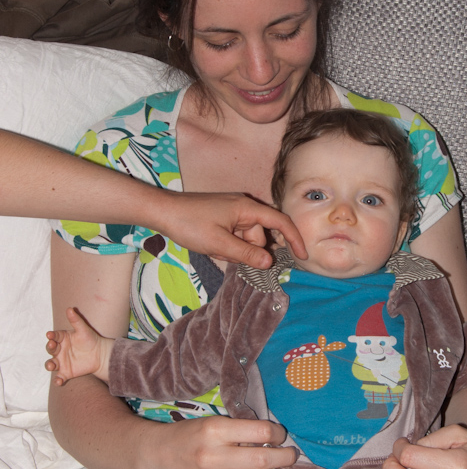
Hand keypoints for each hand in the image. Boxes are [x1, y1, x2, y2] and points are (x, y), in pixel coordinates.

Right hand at [46, 306, 112, 384]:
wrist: (100, 354)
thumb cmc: (90, 339)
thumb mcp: (83, 330)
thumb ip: (76, 320)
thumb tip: (69, 308)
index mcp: (62, 339)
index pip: (54, 336)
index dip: (51, 336)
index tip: (50, 335)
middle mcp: (59, 350)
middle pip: (50, 349)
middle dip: (50, 348)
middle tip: (52, 346)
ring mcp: (61, 361)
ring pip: (51, 364)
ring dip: (49, 365)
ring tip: (52, 365)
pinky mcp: (66, 372)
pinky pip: (59, 377)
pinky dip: (57, 380)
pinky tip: (59, 382)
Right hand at [137, 415, 298, 468]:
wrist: (159, 456)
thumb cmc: (192, 436)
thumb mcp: (214, 423)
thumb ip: (241, 430)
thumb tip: (277, 439)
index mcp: (215, 430)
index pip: (261, 432)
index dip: (278, 434)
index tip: (280, 435)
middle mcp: (212, 456)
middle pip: (263, 459)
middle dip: (285, 457)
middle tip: (291, 455)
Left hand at [159, 191, 306, 267]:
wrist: (163, 211)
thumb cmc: (190, 224)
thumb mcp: (218, 244)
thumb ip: (246, 254)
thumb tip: (269, 262)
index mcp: (246, 208)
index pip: (280, 222)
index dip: (294, 238)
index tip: (302, 256)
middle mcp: (244, 206)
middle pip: (261, 234)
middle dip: (248, 250)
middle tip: (226, 253)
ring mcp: (233, 211)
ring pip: (247, 238)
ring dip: (235, 249)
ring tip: (214, 248)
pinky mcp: (225, 216)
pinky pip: (236, 235)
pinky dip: (228, 245)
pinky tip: (212, 245)